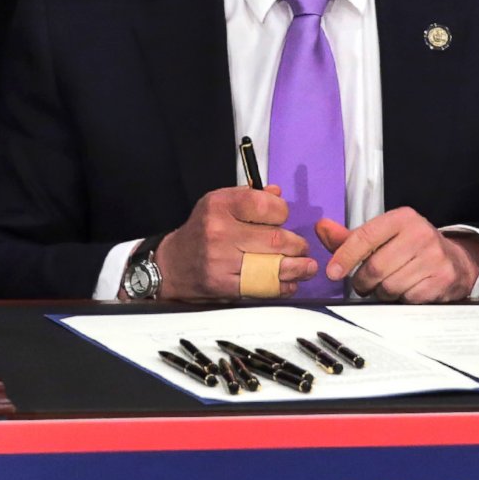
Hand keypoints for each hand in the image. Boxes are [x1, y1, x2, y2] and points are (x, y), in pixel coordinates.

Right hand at [156, 184, 318, 299]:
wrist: (171, 265)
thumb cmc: (201, 231)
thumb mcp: (218, 204)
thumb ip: (249, 197)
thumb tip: (278, 193)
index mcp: (220, 205)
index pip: (266, 205)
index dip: (283, 212)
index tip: (283, 219)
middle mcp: (219, 231)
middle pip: (275, 238)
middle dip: (296, 245)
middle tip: (301, 248)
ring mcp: (221, 260)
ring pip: (272, 265)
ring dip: (297, 268)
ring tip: (306, 267)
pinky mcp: (223, 284)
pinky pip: (261, 286)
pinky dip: (281, 287)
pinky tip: (289, 283)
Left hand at [314, 209, 478, 303]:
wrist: (456, 261)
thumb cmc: (412, 249)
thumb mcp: (384, 237)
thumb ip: (350, 237)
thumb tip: (321, 227)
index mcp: (402, 218)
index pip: (365, 236)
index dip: (344, 256)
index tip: (332, 272)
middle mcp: (420, 233)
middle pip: (375, 267)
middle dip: (362, 282)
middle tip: (363, 285)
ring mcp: (434, 257)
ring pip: (390, 286)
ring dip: (381, 292)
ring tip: (387, 286)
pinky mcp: (442, 279)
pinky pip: (407, 298)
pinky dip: (401, 300)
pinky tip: (406, 291)